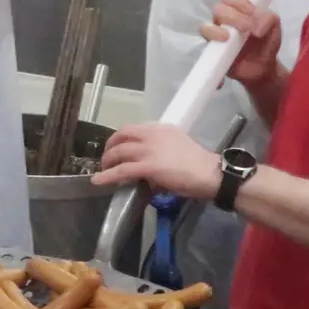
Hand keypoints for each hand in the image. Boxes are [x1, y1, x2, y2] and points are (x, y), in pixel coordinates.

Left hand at [92, 123, 221, 200]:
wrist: (210, 173)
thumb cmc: (198, 164)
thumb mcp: (178, 146)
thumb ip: (160, 150)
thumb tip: (147, 166)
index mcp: (161, 128)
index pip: (134, 129)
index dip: (121, 138)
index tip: (117, 147)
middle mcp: (152, 134)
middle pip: (122, 136)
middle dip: (110, 147)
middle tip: (107, 159)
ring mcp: (149, 150)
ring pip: (119, 152)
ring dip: (108, 161)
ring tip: (104, 170)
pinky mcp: (148, 166)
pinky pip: (121, 170)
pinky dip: (107, 176)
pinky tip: (98, 181)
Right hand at [199, 0, 281, 86]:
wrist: (263, 67)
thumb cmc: (266, 43)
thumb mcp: (274, 27)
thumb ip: (269, 18)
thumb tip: (256, 27)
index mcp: (237, 10)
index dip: (239, 2)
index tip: (251, 11)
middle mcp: (223, 20)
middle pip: (218, 9)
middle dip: (233, 16)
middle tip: (247, 28)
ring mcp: (216, 36)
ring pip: (206, 27)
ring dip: (217, 30)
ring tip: (229, 37)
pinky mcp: (212, 52)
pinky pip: (205, 46)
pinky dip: (213, 42)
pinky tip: (224, 44)